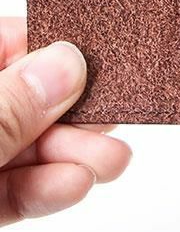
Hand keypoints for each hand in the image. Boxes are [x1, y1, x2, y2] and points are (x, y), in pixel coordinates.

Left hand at [0, 17, 130, 225]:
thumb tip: (67, 65)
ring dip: (72, 154)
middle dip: (75, 112)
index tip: (101, 56)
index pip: (10, 42)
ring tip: (110, 161)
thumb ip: (8, 106)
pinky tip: (74, 184)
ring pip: (27, 145)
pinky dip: (46, 188)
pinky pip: (13, 189)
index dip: (55, 47)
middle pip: (28, 96)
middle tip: (118, 115)